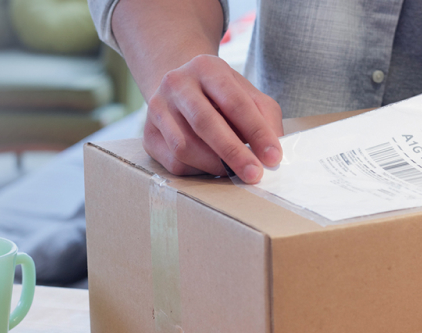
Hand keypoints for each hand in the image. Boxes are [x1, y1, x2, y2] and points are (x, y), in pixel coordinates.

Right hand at [143, 55, 282, 182]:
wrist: (181, 90)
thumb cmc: (222, 97)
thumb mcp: (248, 95)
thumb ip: (266, 119)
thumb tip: (272, 153)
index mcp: (207, 68)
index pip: (235, 102)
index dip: (257, 132)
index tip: (273, 157)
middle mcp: (176, 83)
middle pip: (205, 123)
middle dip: (233, 153)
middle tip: (254, 175)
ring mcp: (157, 108)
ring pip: (185, 147)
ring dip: (215, 165)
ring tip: (234, 171)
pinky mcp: (148, 135)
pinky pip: (174, 162)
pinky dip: (199, 170)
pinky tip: (212, 166)